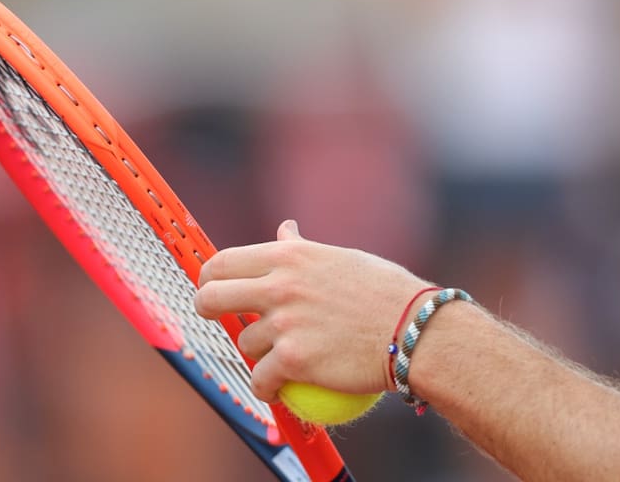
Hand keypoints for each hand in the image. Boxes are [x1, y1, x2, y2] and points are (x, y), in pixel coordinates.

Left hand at [195, 219, 430, 401]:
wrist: (414, 329)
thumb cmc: (386, 292)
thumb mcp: (341, 258)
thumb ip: (303, 249)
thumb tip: (286, 230)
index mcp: (289, 256)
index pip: (225, 261)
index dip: (210, 277)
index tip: (214, 288)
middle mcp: (281, 285)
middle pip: (211, 298)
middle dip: (205, 311)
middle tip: (222, 322)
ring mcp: (284, 323)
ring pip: (245, 344)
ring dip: (260, 355)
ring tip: (286, 358)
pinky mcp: (293, 360)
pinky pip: (261, 380)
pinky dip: (269, 389)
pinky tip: (282, 389)